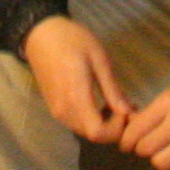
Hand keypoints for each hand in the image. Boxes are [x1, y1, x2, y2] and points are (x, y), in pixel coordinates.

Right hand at [21, 16, 132, 144]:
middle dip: (113, 127)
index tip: (126, 109)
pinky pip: (76, 123)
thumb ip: (112, 89)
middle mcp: (64, 111)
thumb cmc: (72, 40)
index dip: (117, 128)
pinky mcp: (53, 108)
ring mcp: (56, 111)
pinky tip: (99, 103)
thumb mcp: (99, 59)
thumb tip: (128, 113)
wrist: (40, 33)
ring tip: (114, 103)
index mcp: (76, 97)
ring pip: (84, 131)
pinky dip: (91, 120)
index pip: (98, 133)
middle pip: (92, 135)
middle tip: (125, 106)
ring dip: (102, 124)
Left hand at [119, 55, 169, 169]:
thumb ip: (158, 110)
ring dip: (161, 160)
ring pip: (161, 163)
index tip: (128, 143)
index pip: (134, 130)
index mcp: (168, 101)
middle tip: (151, 146)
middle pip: (145, 148)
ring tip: (168, 153)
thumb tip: (136, 128)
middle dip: (143, 149)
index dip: (127, 140)